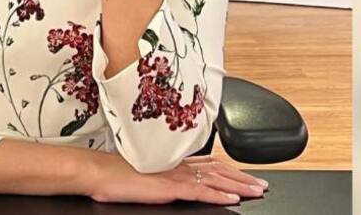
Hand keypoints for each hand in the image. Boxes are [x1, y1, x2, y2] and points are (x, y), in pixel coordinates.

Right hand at [85, 152, 267, 205]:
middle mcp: (178, 165)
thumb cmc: (113, 173)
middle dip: (242, 177)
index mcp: (172, 161)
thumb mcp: (142, 173)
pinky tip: (234, 199)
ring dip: (239, 186)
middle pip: (218, 170)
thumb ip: (159, 175)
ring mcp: (176, 176)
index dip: (228, 168)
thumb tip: (165, 181)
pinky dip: (220, 195)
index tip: (243, 173)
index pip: (208, 163)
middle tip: (261, 183)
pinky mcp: (172, 188)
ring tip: (256, 191)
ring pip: (216, 180)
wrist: (99, 172)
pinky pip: (202, 193)